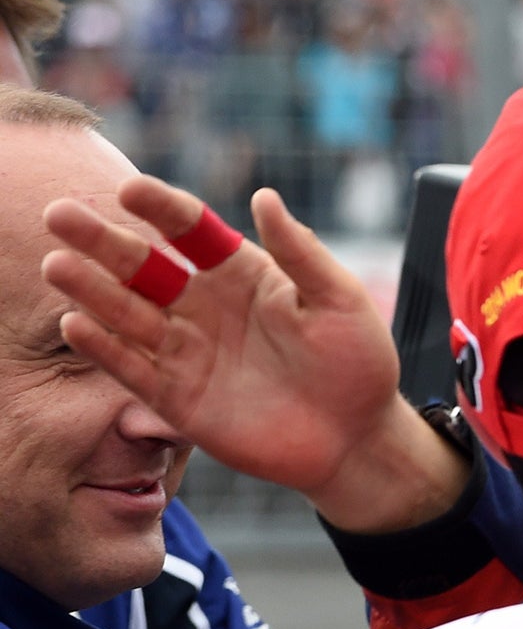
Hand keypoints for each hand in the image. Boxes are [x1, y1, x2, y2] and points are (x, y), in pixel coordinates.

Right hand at [42, 179, 464, 532]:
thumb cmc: (358, 364)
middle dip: (101, 241)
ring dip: (92, 291)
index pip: (190, 230)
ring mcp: (187, 352)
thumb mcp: (340, 302)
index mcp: (239, 273)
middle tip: (60, 215)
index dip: (161, 208)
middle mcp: (203, 306)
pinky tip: (77, 324)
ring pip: (127, 313)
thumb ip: (301, 253)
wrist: (358, 440)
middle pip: (143, 266)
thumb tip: (265, 197)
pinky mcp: (179, 399)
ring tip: (58, 265)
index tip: (131, 189)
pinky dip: (105, 348)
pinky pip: (133, 369)